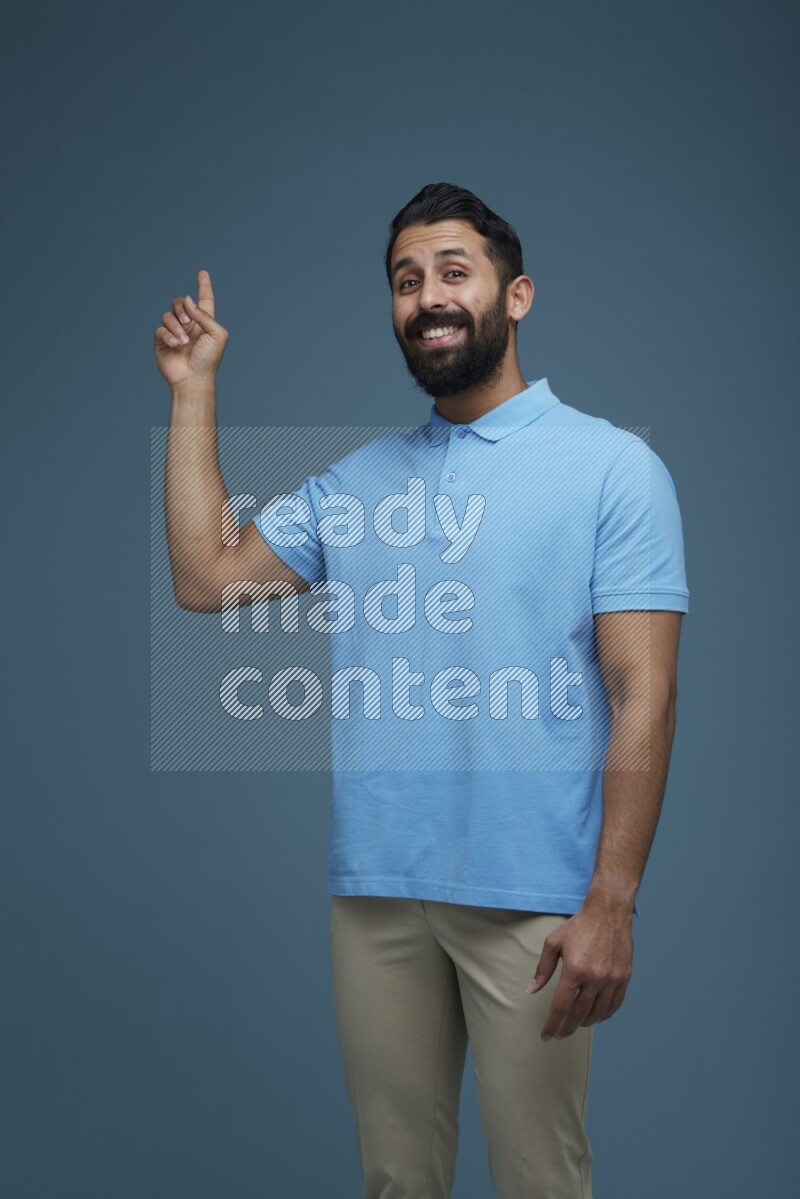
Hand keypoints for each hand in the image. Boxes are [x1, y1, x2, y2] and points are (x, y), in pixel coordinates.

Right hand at [154, 268, 228, 389]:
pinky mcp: (162, 341)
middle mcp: (189, 325)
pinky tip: (176, 346)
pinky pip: (160, 329)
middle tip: (187, 322)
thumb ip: (204, 315)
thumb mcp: (216, 334)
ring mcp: (175, 332)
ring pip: (168, 315)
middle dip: (181, 308)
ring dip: (176, 327)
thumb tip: (187, 300)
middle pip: (179, 302)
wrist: (194, 379)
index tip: (202, 273)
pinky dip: (168, 336)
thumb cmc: (209, 359)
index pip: (204, 300)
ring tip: (183, 342)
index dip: (203, 286)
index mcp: (205, 322)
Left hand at [526, 903, 632, 1039]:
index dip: (552, 1025)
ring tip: (575, 1023)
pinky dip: (603, 1015)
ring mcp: (612, 979)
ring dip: (585, 1023)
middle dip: (566, 1029)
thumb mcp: (553, 943)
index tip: (546, 1035)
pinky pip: (614, 1005)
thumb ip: (543, 969)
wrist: (608, 912)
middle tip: (559, 1034)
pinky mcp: (624, 978)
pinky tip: (595, 1015)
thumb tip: (532, 989)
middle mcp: (595, 978)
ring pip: (598, 1013)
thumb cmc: (579, 926)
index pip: (561, 1007)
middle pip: (579, 1015)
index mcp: (575, 970)